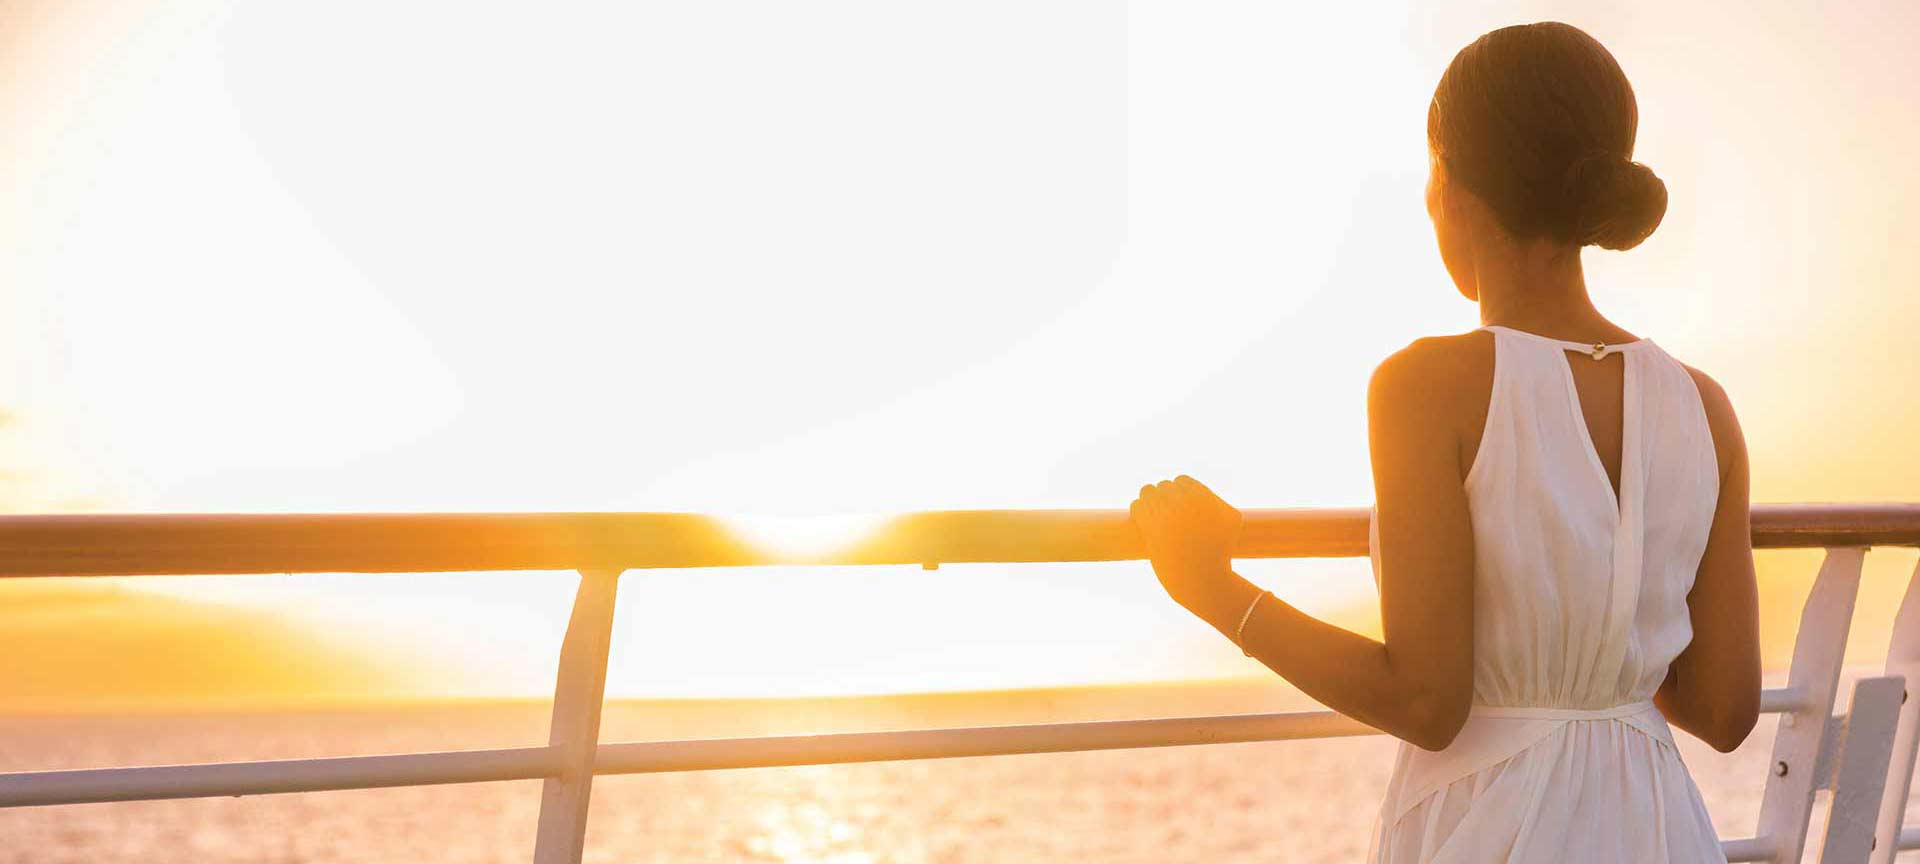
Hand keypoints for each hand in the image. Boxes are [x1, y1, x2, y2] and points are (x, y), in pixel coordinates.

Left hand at [1128, 474, 1242, 610]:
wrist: (1204, 577)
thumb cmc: (1220, 551)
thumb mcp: (1232, 520)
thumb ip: (1218, 500)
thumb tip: (1202, 493)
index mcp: (1201, 494)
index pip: (1181, 480)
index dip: (1180, 493)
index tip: (1180, 506)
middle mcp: (1182, 500)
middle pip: (1163, 486)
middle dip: (1165, 498)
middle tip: (1167, 514)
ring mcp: (1164, 512)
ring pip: (1147, 491)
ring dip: (1149, 500)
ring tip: (1154, 515)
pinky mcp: (1149, 526)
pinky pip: (1136, 506)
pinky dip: (1138, 511)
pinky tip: (1143, 520)